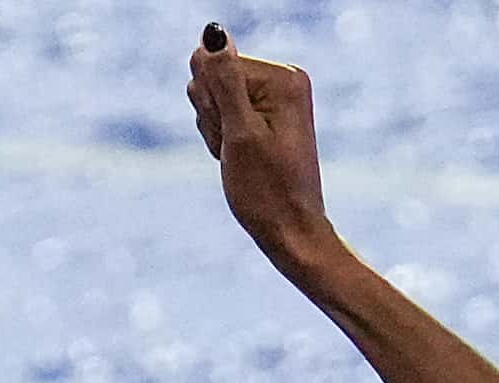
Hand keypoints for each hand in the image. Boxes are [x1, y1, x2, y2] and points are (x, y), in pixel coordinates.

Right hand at [186, 23, 332, 265]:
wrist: (289, 232)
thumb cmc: (268, 191)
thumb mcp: (240, 134)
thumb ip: (224, 81)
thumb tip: (213, 34)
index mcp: (283, 77)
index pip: (213, 61)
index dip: (212, 103)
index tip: (236, 137)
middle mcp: (281, 80)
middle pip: (209, 75)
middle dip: (213, 116)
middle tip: (238, 150)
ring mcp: (271, 98)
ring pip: (209, 98)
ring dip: (215, 130)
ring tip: (240, 158)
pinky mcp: (261, 115)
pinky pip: (218, 114)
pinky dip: (221, 139)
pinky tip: (240, 160)